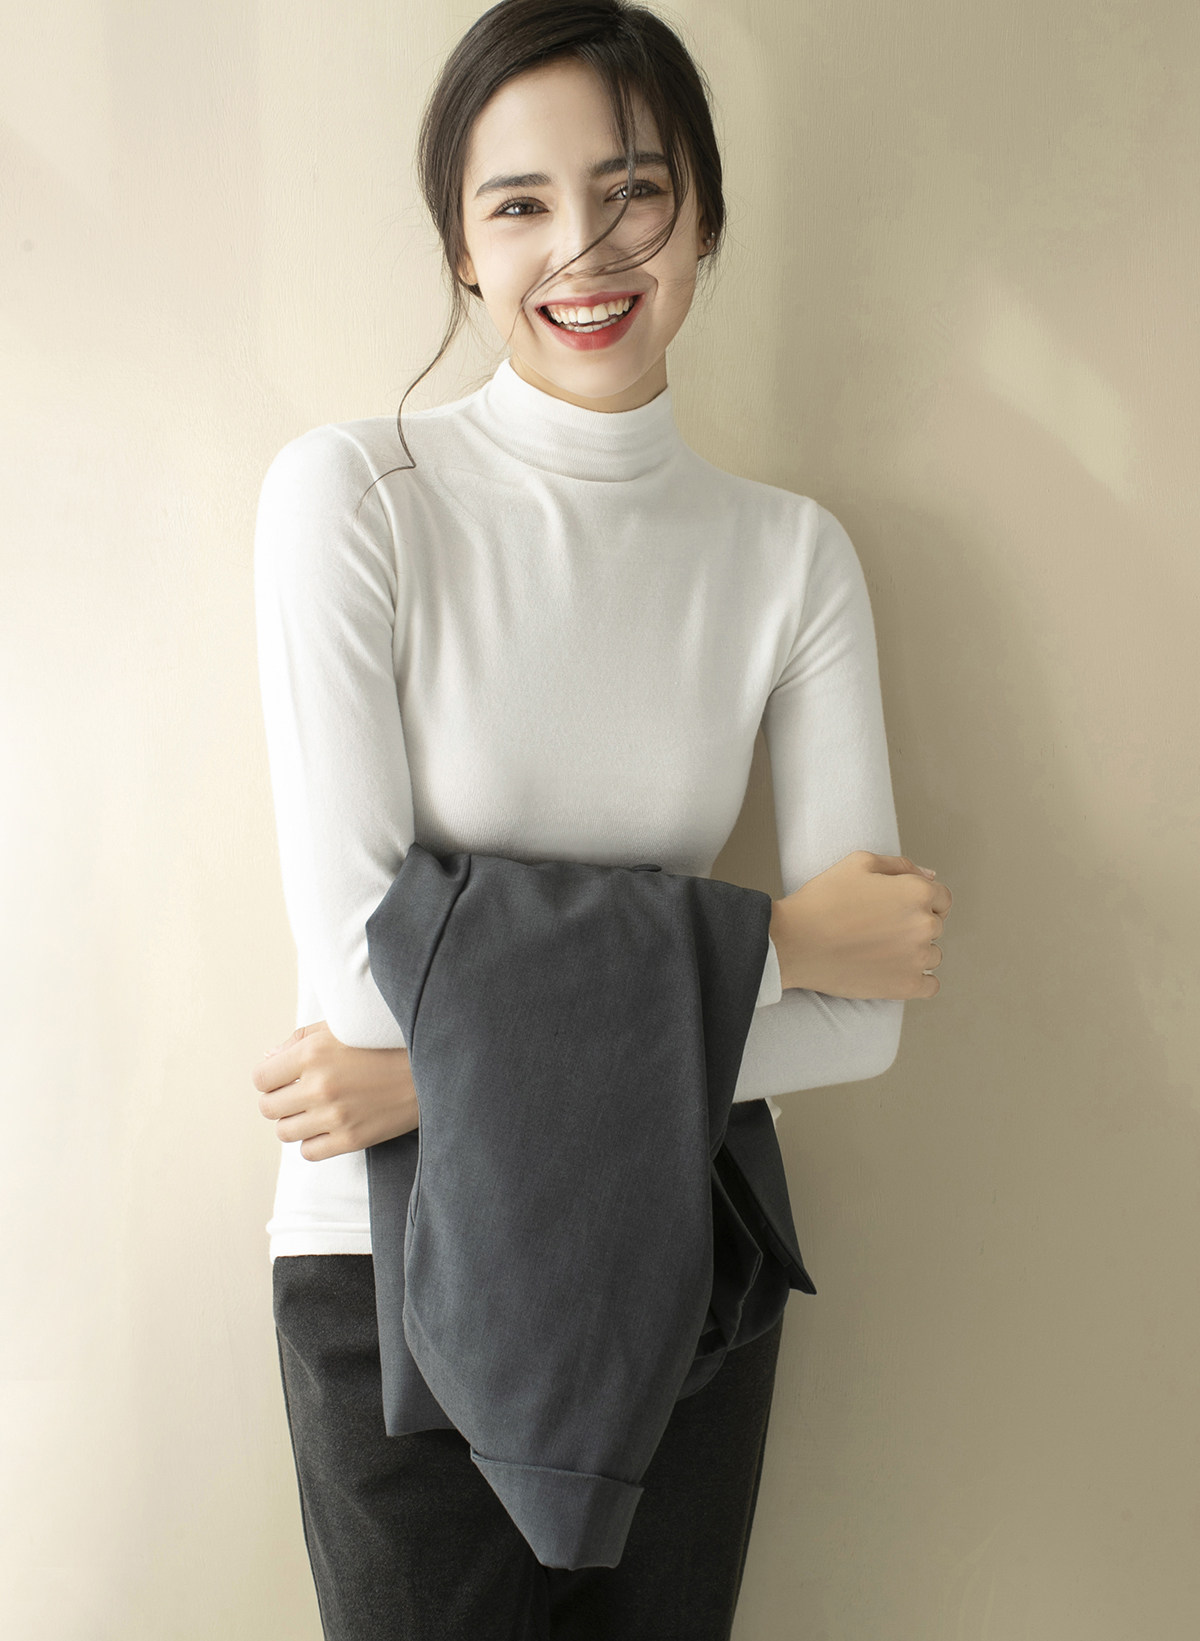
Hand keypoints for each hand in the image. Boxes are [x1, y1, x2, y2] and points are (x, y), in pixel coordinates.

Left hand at [251, 1021, 418, 1160]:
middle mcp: (319, 1085)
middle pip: (268, 1108)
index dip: (270, 1079)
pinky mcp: (351, 1138)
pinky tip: (329, 1126)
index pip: (260, 1078)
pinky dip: (313, 1141)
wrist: (429, 1068)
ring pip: (284, 1132)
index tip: (284, 1079)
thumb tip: (268, 1061)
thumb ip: (299, 1041)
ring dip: (295, 1123)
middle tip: (298, 1095)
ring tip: (313, 1111)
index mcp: (313, 1053)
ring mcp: (335, 1115)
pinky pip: (308, 1152)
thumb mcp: (339, 1027)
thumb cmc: (382, 1043)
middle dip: (279, 1101)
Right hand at [770, 851, 952, 999]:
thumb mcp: (858, 863)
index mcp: (918, 892)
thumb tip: (931, 876)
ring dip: (914, 953)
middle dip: (913, 925)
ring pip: (932, 955)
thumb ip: (900, 865)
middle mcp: (924, 924)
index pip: (942, 898)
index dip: (920, 901)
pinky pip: (930, 986)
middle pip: (935, 926)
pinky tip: (893, 973)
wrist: (795, 942)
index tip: (896, 910)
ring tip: (879, 951)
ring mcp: (917, 958)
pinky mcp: (906, 986)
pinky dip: (917, 981)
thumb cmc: (823, 899)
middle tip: (878, 929)